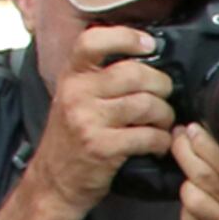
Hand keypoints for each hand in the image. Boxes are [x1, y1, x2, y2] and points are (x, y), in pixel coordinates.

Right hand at [27, 24, 180, 212]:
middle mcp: (76, 94)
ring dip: (165, 114)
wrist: (54, 182)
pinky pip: (148, 136)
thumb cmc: (71, 138)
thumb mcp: (73, 98)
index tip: (148, 44)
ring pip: (146, 104)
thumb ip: (98, 77)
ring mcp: (88, 120)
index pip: (93, 41)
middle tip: (164, 96)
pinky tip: (158, 144)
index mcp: (71, 76)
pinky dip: (162, 140)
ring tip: (162, 122)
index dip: (125, 37)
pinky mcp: (103, 147)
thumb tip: (144, 57)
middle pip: (134, 73)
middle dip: (161, 84)